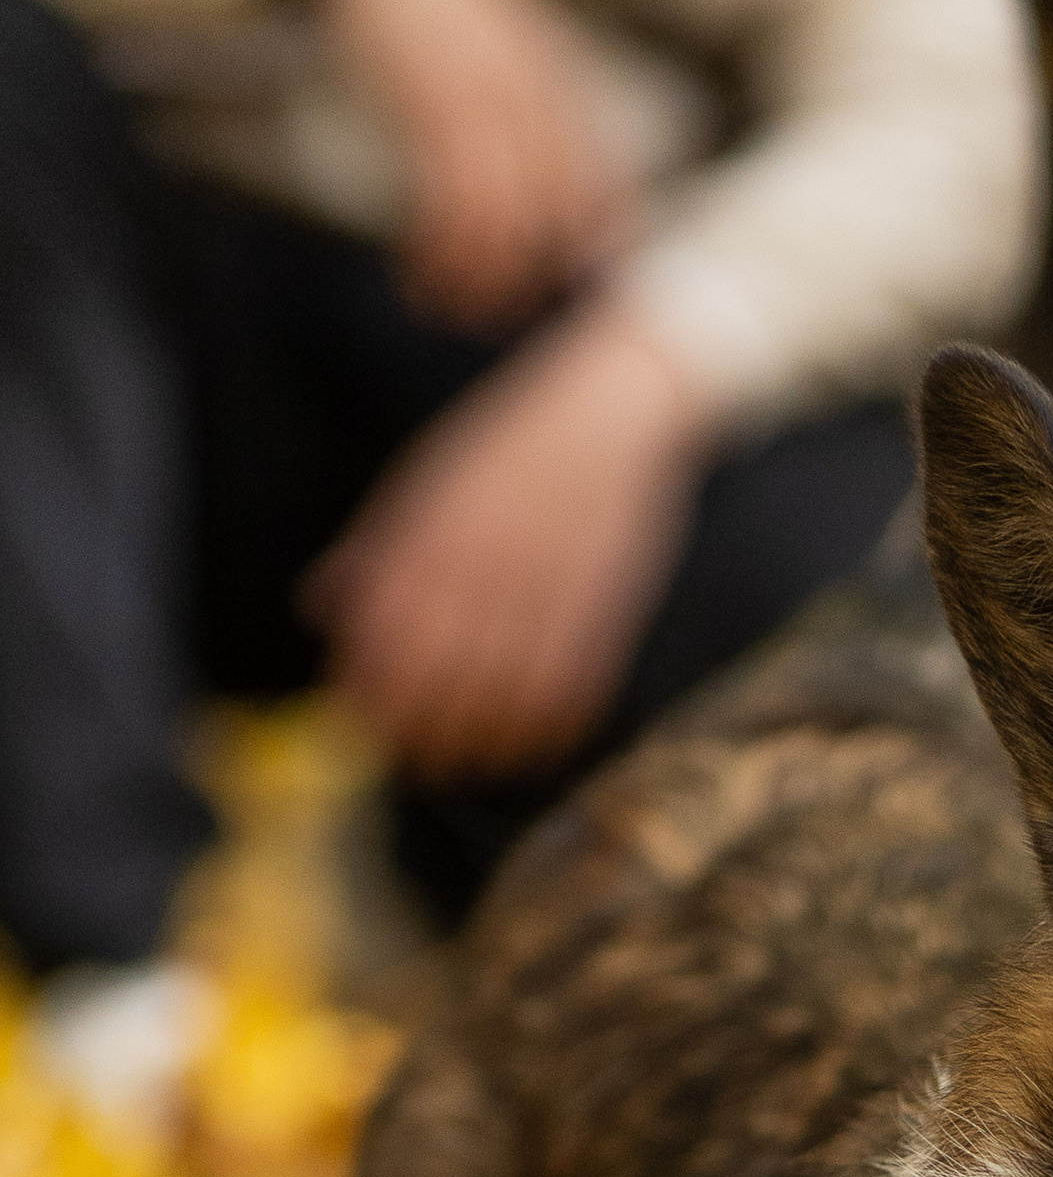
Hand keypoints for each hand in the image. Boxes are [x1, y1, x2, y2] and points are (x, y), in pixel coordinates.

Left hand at [310, 307, 712, 776]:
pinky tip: (525, 746)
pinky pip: (568, 691)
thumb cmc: (509, 446)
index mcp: (435, 528)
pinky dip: (545, 731)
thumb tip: (318, 607)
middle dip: (418, 731)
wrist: (610, 412)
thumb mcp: (427, 479)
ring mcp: (547, 588)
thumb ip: (376, 547)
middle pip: (440, 675)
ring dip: (479, 744)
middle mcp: (487, 562)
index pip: (385, 632)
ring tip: (462, 764)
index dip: (368, 687)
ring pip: (503, 696)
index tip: (359, 717)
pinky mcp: (602, 608)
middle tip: (410, 758)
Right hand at [317, 0, 638, 328]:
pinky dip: (439, 258)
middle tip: (494, 315)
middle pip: (558, 219)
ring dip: (479, 282)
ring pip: (506, 225)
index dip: (594, 251)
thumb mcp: (505, 40)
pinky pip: (451, 208)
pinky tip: (418, 278)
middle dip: (531, 282)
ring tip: (448, 308)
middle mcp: (534, 96)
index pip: (602, 186)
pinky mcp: (432, 108)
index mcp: (559, 80)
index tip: (566, 290)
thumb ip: (534, 100)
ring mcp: (486, 102)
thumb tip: (546, 179)